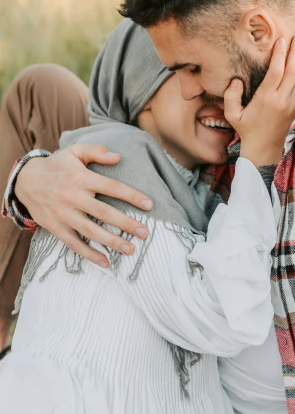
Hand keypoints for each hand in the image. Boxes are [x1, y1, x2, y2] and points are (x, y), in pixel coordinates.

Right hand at [15, 146, 153, 266]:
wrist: (26, 181)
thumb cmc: (57, 165)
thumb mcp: (75, 151)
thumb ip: (97, 151)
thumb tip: (118, 157)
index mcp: (81, 178)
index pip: (112, 187)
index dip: (132, 196)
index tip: (149, 205)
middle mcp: (73, 197)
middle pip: (104, 212)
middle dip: (126, 224)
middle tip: (144, 232)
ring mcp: (64, 214)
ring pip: (91, 231)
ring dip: (112, 242)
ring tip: (131, 250)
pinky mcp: (56, 227)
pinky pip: (74, 244)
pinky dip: (89, 255)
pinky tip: (106, 262)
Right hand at [224, 35, 294, 166]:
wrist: (265, 151)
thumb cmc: (247, 130)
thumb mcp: (232, 115)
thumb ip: (231, 96)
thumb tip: (236, 81)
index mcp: (266, 99)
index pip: (275, 72)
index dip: (280, 55)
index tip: (281, 40)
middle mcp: (282, 101)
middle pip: (292, 71)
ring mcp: (293, 106)